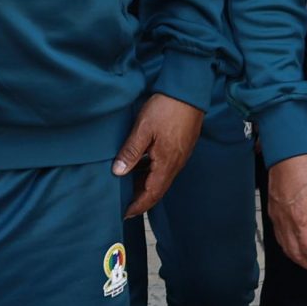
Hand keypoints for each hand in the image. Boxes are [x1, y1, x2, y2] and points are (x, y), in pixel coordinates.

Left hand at [114, 94, 204, 218]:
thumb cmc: (166, 108)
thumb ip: (131, 152)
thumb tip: (118, 172)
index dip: (138, 206)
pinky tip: (139, 165)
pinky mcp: (180, 147)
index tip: (125, 213)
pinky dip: (150, 172)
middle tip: (123, 203)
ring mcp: (179, 156)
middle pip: (157, 189)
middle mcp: (175, 164)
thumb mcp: (143, 129)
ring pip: (160, 178)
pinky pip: (164, 167)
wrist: (189, 92)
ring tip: (127, 186)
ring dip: (145, 185)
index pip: (151, 194)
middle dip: (140, 199)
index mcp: (166, 164)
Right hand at [264, 153, 306, 273]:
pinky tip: (299, 247)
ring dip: (301, 259)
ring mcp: (277, 219)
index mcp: (300, 220)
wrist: (287, 153)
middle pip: (297, 255)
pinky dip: (290, 249)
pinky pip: (280, 238)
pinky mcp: (273, 213)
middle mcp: (285, 223)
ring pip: (286, 249)